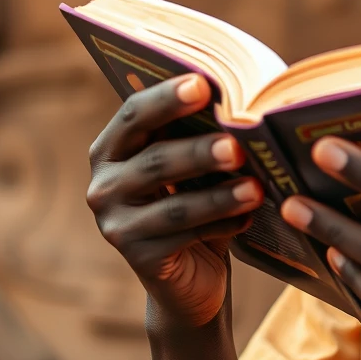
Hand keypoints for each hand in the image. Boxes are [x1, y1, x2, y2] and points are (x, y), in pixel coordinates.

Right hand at [86, 74, 264, 328]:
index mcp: (113, 148)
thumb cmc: (199, 200)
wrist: (191, 275)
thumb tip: (248, 104)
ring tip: (256, 188)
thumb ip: (205, 135)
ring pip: (174, 206)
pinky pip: (186, 238)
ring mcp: (116, 225)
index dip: (167, 99)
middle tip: (237, 146)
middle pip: (154, 161)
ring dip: (219, 196)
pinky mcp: (138, 258)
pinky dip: (224, 225)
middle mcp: (104, 184)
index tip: (202, 84)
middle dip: (199, 151)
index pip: (134, 115)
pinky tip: (250, 219)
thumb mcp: (197, 166)